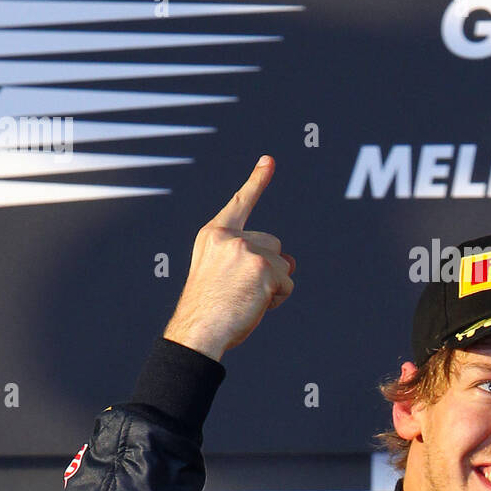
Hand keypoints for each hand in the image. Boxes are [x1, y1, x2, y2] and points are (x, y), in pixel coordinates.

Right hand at [163, 155, 295, 361]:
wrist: (198, 330)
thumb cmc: (208, 310)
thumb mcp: (222, 275)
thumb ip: (251, 259)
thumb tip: (292, 261)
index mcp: (213, 235)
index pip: (240, 204)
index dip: (256, 182)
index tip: (269, 160)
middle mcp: (229, 237)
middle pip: (273, 244)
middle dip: (268, 268)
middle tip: (240, 291)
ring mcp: (246, 249)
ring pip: (283, 265)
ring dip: (273, 285)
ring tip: (244, 299)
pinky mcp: (263, 266)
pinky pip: (287, 282)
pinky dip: (278, 297)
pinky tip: (254, 305)